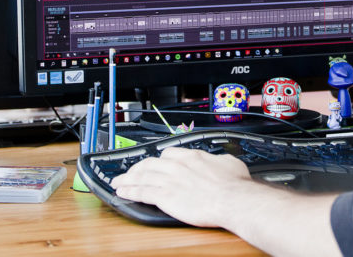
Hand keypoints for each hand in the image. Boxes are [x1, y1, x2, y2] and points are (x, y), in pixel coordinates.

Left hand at [111, 147, 251, 227]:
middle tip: (130, 172)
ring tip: (118, 182)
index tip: (155, 162)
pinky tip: (123, 192)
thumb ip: (218, 161)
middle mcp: (176, 165)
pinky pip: (142, 192)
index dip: (159, 159)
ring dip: (128, 179)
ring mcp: (169, 180)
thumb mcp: (229, 163)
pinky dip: (130, 191)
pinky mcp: (165, 196)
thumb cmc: (234, 185)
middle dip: (137, 168)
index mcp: (191, 156)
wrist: (232, 199)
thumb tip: (220, 162)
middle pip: (150, 163)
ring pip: (141, 177)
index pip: (168, 153)